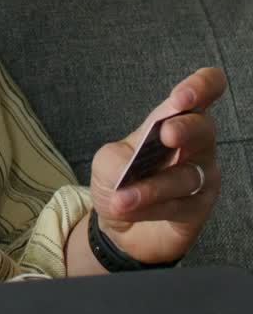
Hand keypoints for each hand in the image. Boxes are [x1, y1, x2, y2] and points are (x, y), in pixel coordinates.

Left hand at [89, 67, 224, 265]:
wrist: (120, 227)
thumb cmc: (120, 181)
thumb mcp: (108, 162)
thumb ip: (119, 158)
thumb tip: (132, 168)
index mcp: (173, 119)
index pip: (205, 90)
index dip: (201, 86)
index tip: (181, 98)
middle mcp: (195, 143)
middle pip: (205, 127)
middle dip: (186, 128)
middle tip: (166, 134)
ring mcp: (201, 175)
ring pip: (185, 175)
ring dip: (151, 186)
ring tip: (121, 198)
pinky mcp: (199, 207)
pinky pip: (178, 204)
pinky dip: (149, 207)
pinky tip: (128, 208)